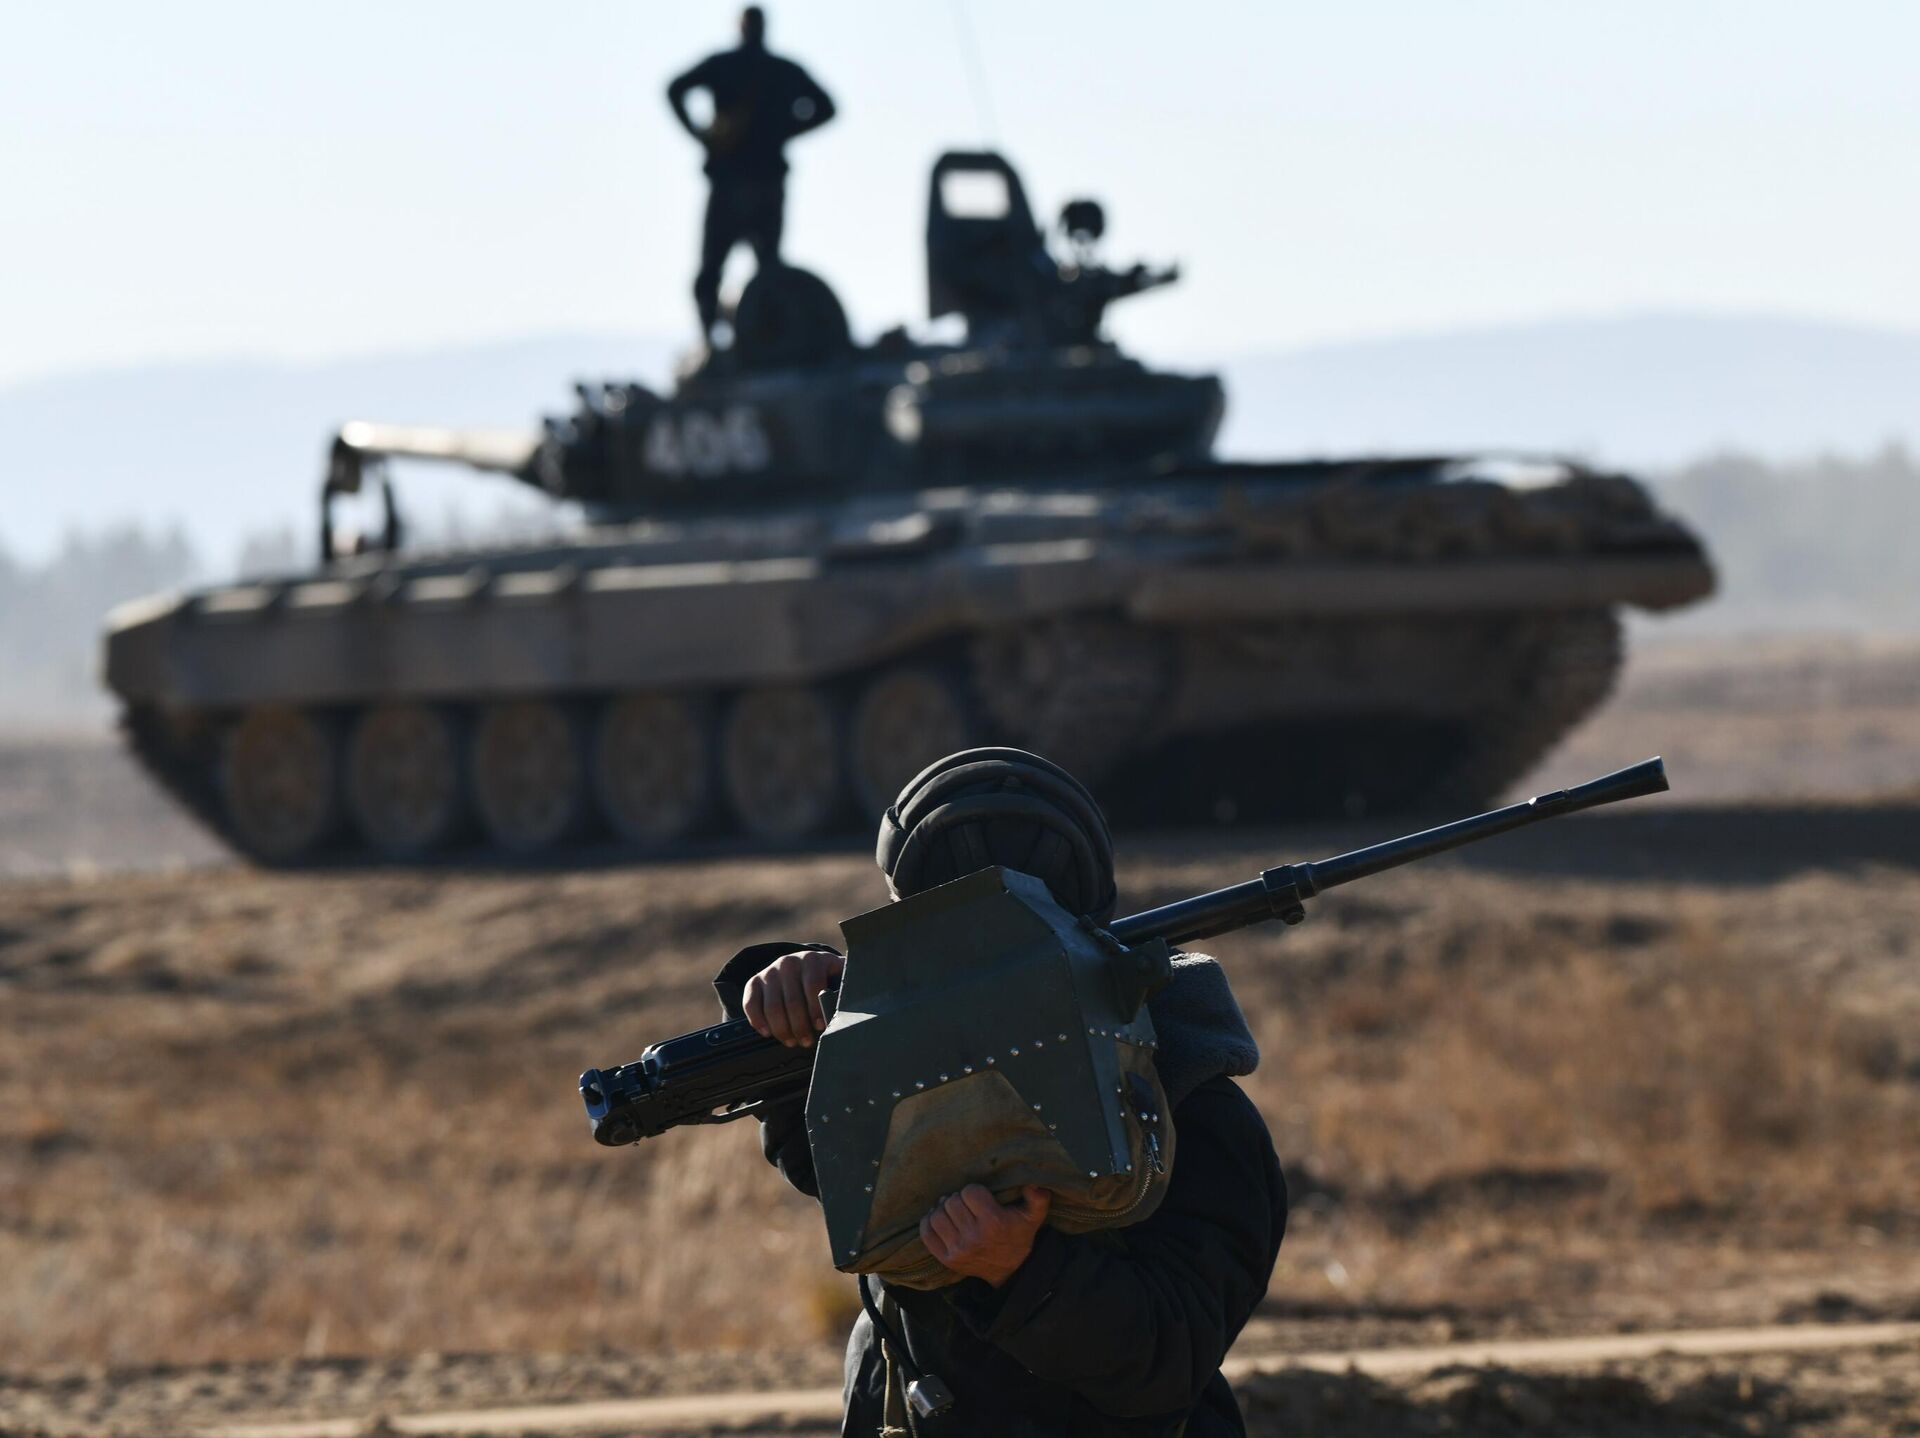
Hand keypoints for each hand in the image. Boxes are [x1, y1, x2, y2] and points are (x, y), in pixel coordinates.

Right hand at [743, 949, 845, 1047]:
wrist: (801, 966)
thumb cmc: (825, 978)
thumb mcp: (837, 978)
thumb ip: (842, 991)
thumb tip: (847, 1013)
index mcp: (813, 960)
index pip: (814, 988)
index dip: (817, 1010)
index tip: (820, 1027)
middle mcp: (789, 962)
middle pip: (792, 1002)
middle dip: (800, 1027)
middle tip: (806, 1042)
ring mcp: (770, 971)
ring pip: (773, 1007)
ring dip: (782, 1030)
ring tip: (792, 1041)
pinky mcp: (754, 982)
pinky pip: (751, 1004)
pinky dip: (758, 1021)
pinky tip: (768, 1033)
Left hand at [920, 1184, 1050, 1287]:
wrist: (1009, 1271)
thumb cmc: (1018, 1236)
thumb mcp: (1034, 1217)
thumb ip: (1037, 1198)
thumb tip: (1034, 1184)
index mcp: (994, 1222)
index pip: (970, 1192)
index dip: (973, 1191)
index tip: (979, 1197)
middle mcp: (974, 1237)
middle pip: (951, 1202)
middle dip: (958, 1198)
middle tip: (964, 1203)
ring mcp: (958, 1250)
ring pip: (937, 1216)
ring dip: (942, 1209)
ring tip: (952, 1210)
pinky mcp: (946, 1259)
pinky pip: (927, 1234)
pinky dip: (929, 1222)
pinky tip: (940, 1219)